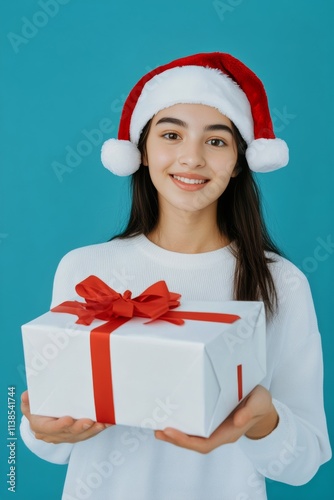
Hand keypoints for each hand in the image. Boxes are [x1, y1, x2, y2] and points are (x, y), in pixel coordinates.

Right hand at [21, 390, 111, 443]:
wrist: (42, 420)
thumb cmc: (36, 410)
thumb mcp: (29, 404)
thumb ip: (27, 401)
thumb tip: (26, 395)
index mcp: (41, 428)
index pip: (50, 429)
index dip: (60, 426)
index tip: (68, 419)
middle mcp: (54, 435)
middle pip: (68, 434)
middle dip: (80, 428)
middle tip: (90, 421)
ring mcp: (66, 437)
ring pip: (80, 436)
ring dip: (92, 431)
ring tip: (102, 423)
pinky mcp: (77, 435)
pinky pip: (88, 434)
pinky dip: (98, 429)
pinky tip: (107, 423)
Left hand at [155, 385, 277, 453]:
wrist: (263, 403)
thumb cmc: (261, 403)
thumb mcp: (259, 403)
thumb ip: (249, 412)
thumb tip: (237, 421)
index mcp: (229, 432)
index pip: (204, 444)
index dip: (186, 441)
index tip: (171, 432)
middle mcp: (219, 433)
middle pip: (194, 442)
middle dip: (175, 439)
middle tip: (158, 430)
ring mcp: (215, 427)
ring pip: (192, 435)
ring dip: (175, 433)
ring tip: (157, 426)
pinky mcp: (211, 418)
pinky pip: (194, 425)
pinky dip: (182, 423)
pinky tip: (171, 417)